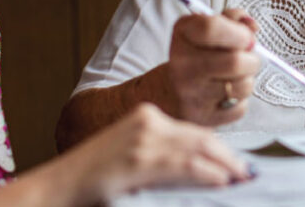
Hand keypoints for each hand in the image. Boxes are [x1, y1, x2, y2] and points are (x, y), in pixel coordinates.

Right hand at [66, 103, 251, 203]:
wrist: (58, 186)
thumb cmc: (92, 178)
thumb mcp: (131, 158)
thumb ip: (161, 157)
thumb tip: (198, 171)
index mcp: (146, 117)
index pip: (194, 131)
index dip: (220, 148)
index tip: (237, 163)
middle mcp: (147, 122)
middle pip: (201, 137)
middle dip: (228, 156)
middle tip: (247, 172)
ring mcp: (143, 141)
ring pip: (198, 149)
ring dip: (224, 166)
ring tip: (240, 178)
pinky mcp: (138, 161)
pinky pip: (184, 166)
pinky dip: (207, 173)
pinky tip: (220, 181)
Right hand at [165, 7, 260, 124]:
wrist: (169, 92)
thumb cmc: (197, 55)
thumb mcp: (207, 28)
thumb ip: (233, 19)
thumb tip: (253, 27)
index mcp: (183, 34)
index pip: (211, 27)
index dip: (239, 32)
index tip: (246, 37)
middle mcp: (182, 64)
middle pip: (234, 62)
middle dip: (252, 60)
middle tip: (248, 59)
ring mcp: (190, 94)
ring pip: (242, 86)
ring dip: (248, 80)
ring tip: (237, 77)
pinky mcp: (202, 118)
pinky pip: (240, 108)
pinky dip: (241, 101)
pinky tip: (227, 95)